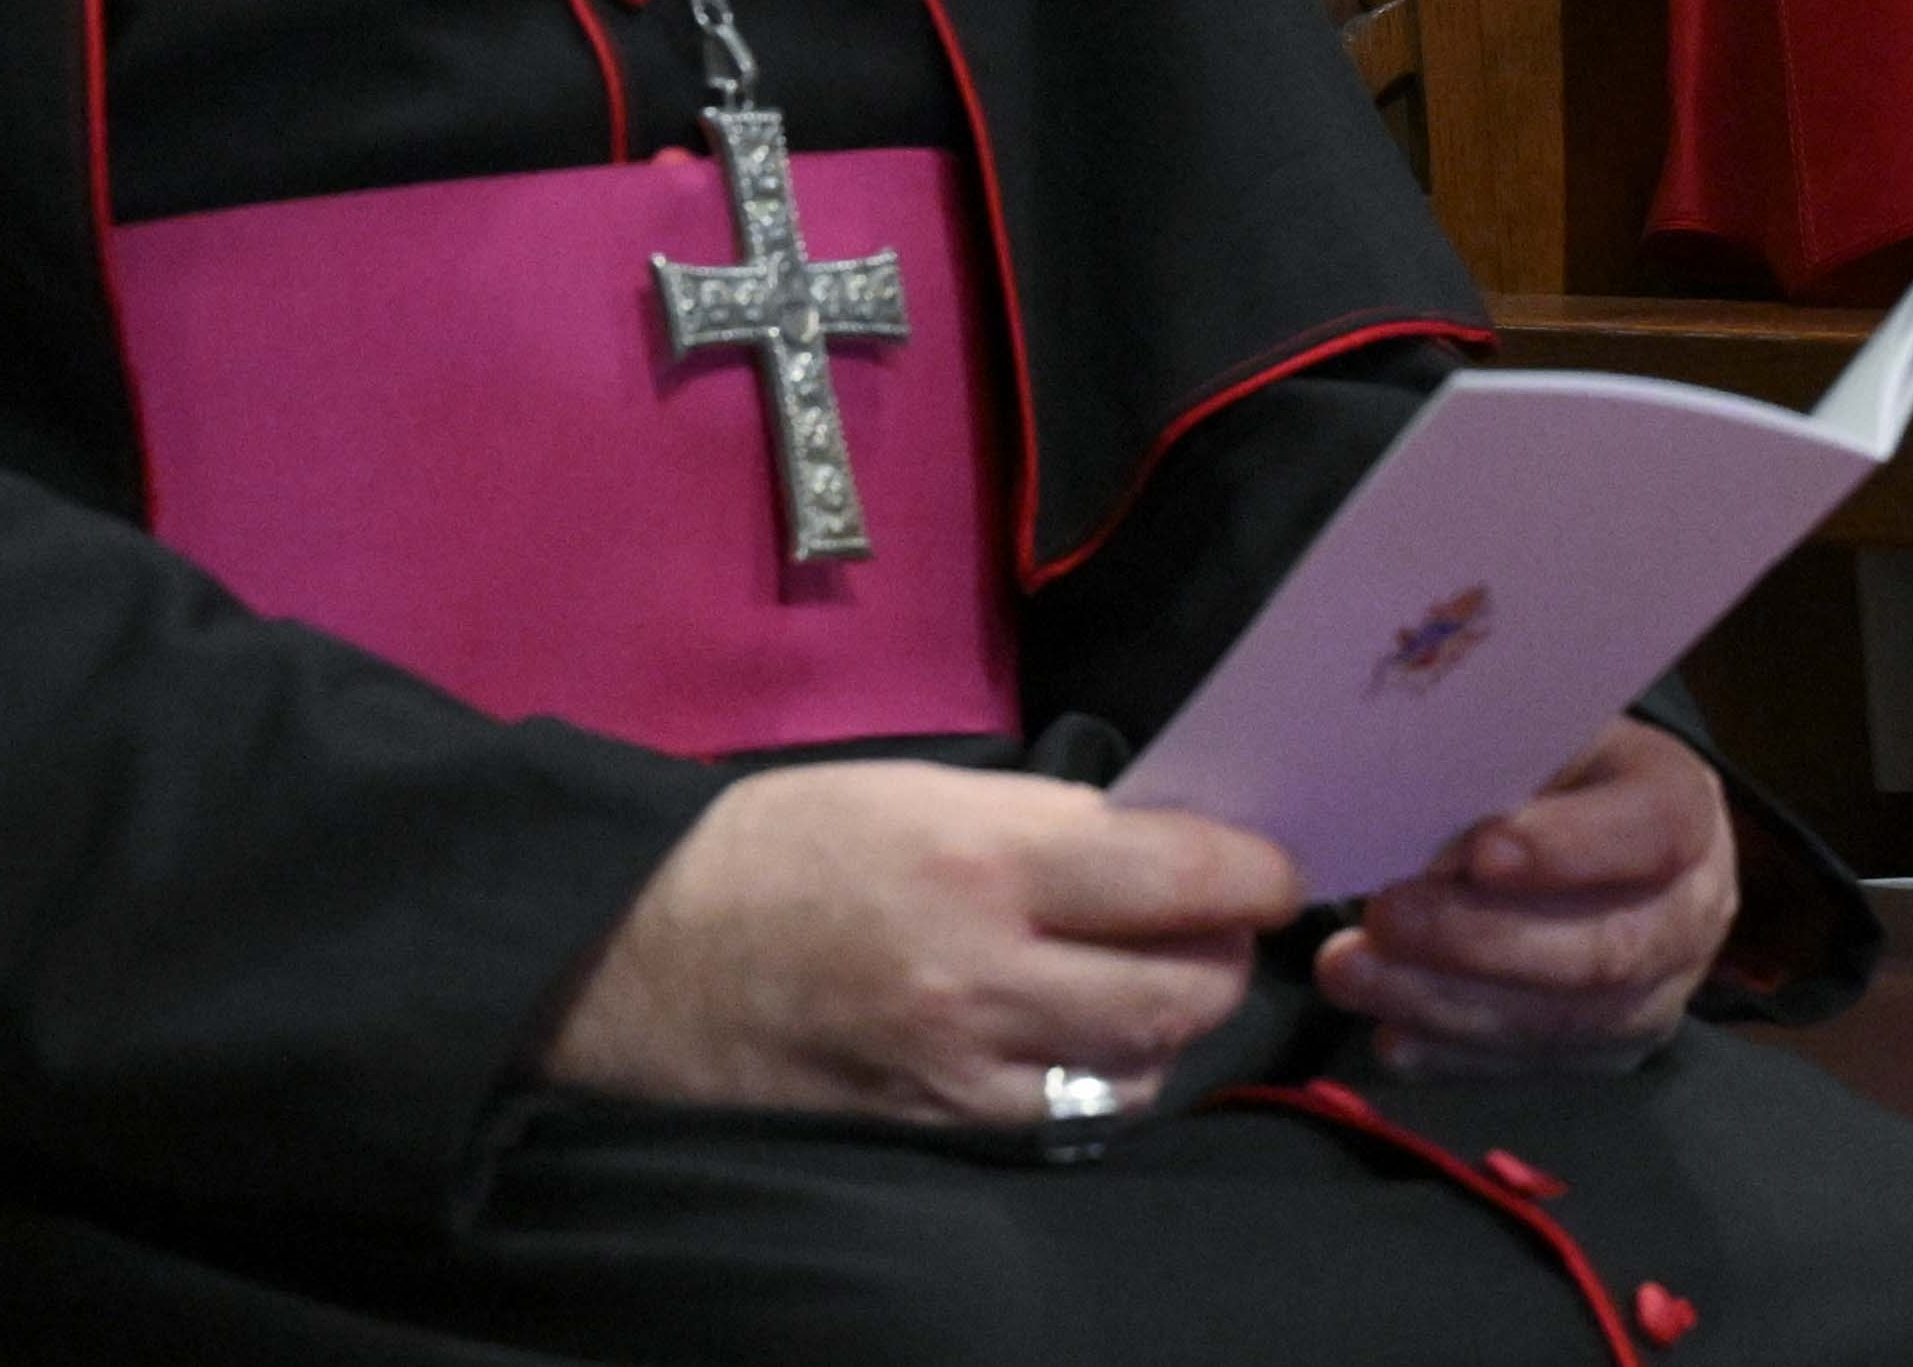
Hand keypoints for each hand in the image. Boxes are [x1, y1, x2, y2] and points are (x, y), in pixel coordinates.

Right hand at [535, 760, 1298, 1123]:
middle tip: (1219, 923)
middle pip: (1188, 985)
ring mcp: (963, 1062)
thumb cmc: (779, 844)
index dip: (1259, 873)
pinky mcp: (935, 1124)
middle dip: (1227, 954)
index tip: (1275, 868)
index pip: (1185, 874)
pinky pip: (1070, 1114)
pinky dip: (1105, 1077)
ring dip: (1174, 1023)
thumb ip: (1049, 820)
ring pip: (1143, 1062)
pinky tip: (1087, 1040)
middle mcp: (990, 968)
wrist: (637, 954)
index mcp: (990, 857)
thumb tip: (1158, 842)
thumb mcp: (923, 789)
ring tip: (1154, 978)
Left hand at [1315, 718, 1738, 1072]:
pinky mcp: (1605, 1054)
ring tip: (1350, 972)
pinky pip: (1529, 1067)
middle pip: (1603, 951)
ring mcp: (1655, 997)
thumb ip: (1500, 763)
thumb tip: (1414, 801)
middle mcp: (1692, 914)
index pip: (1654, 832)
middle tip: (1384, 916)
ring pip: (1560, 1024)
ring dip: (1444, 1003)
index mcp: (1687, 809)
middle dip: (1480, 941)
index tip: (1478, 853)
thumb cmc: (1560, 774)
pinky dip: (1450, 1054)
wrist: (1603, 843)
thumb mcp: (1545, 735)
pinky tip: (1387, 1030)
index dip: (1572, 848)